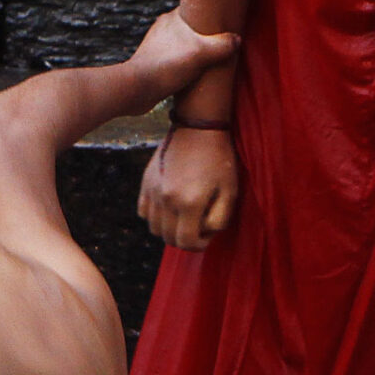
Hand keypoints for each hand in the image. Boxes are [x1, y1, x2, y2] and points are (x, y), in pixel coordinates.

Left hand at [127, 9, 239, 97]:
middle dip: (206, 37)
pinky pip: (177, 62)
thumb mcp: (200, 52)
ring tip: (212, 62)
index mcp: (171, 19)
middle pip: (191, 29)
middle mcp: (163, 30)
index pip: (195, 9)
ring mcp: (158, 48)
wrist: (137, 90)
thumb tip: (237, 40)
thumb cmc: (166, 66)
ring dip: (196, 54)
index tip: (224, 21)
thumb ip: (222, 45)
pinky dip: (187, 68)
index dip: (210, 14)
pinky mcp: (156, 65)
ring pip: (184, 46)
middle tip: (223, 45)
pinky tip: (196, 76)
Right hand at [140, 126, 238, 250]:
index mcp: (190, 203)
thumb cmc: (219, 159)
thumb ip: (219, 219)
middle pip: (169, 239)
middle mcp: (167, 200)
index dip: (199, 246)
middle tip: (199, 226)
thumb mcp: (230, 191)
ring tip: (185, 217)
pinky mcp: (146, 182)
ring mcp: (153, 191)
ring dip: (169, 229)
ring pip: (154, 228)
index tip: (208, 236)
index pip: (186, 243)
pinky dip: (155, 216)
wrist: (198, 128)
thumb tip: (205, 234)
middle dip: (185, 240)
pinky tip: (170, 206)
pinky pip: (144, 212)